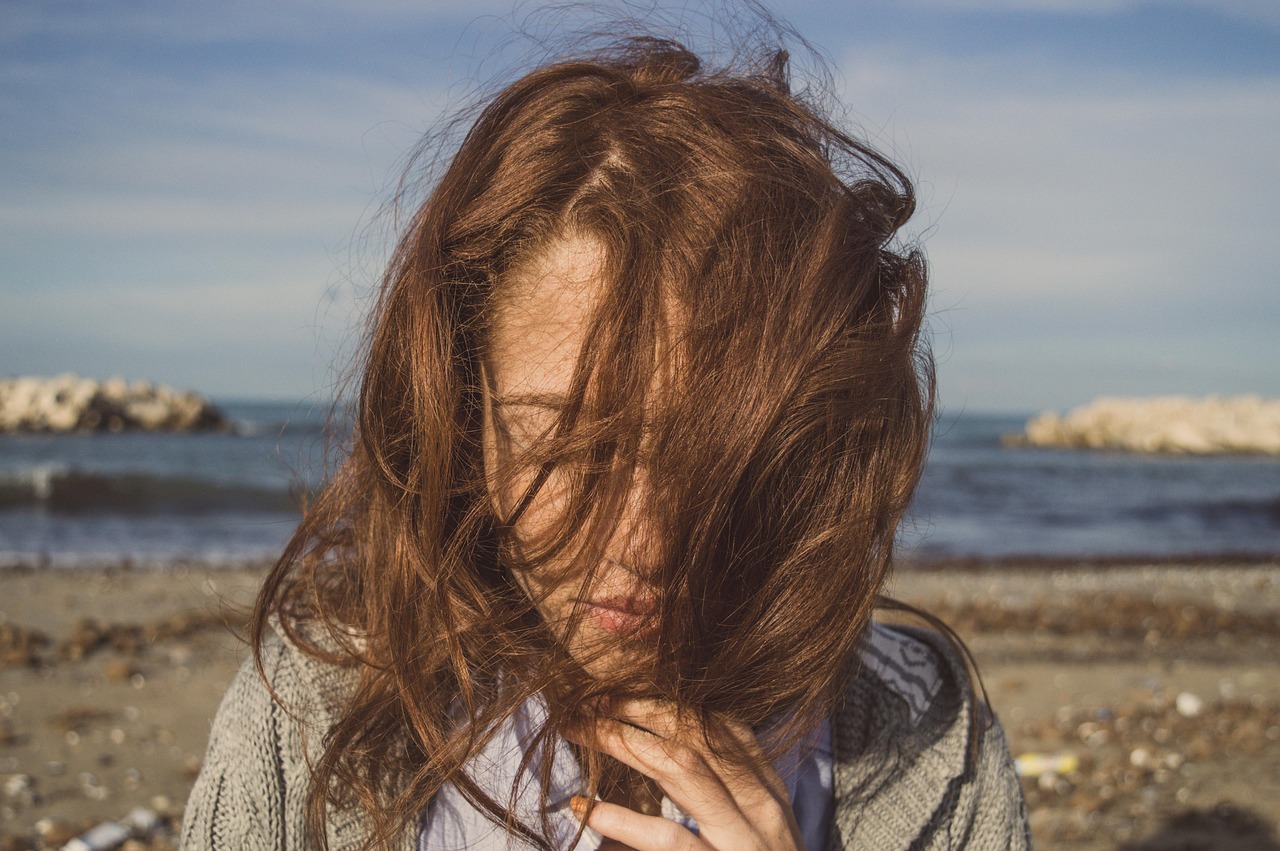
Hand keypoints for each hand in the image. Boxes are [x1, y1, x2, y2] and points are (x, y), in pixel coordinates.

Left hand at [566, 699, 804, 850]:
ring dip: (624, 742)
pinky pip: (669, 838)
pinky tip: (587, 808)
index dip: (676, 700)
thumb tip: (662, 760)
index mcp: (768, 794)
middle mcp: (760, 808)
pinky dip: (624, 819)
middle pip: (697, 734)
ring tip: (580, 729)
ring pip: (680, 768)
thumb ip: (728, 797)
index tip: (632, 684)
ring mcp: (741, 840)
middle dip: (641, 707)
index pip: (725, 726)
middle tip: (594, 696)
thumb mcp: (760, 830)